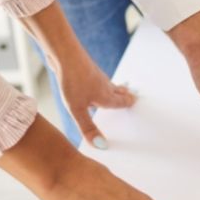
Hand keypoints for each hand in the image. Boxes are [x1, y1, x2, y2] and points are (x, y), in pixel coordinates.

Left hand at [18, 1, 135, 148]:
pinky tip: (94, 81)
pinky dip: (101, 82)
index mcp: (106, 96)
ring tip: (120, 90)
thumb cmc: (71, 80)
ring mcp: (95, 75)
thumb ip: (88, 128)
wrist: (63, 52)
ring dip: (115, 88)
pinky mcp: (85, 69)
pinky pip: (97, 78)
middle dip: (125, 95)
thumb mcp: (77, 109)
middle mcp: (104, 85)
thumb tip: (101, 146)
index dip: (128, 103)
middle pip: (118, 91)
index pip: (121, 102)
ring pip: (109, 83)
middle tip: (133, 97)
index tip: (135, 102)